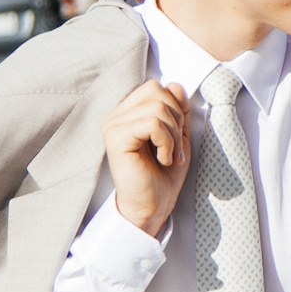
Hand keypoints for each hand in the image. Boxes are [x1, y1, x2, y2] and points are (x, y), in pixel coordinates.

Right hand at [102, 79, 189, 236]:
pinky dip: (167, 142)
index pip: (157, 86)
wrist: (153, 206)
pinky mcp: (116, 138)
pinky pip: (153, 124)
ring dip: (173, 135)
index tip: (177, 137)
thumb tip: (176, 86)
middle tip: (174, 146)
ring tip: (169, 155)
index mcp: (128, 111)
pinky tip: (163, 159)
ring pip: (158, 107)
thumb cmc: (163, 174)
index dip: (176, 108)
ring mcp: (113, 125)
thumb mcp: (178, 134)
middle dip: (176, 118)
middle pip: (157, 90)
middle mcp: (116, 115)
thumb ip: (177, 109)